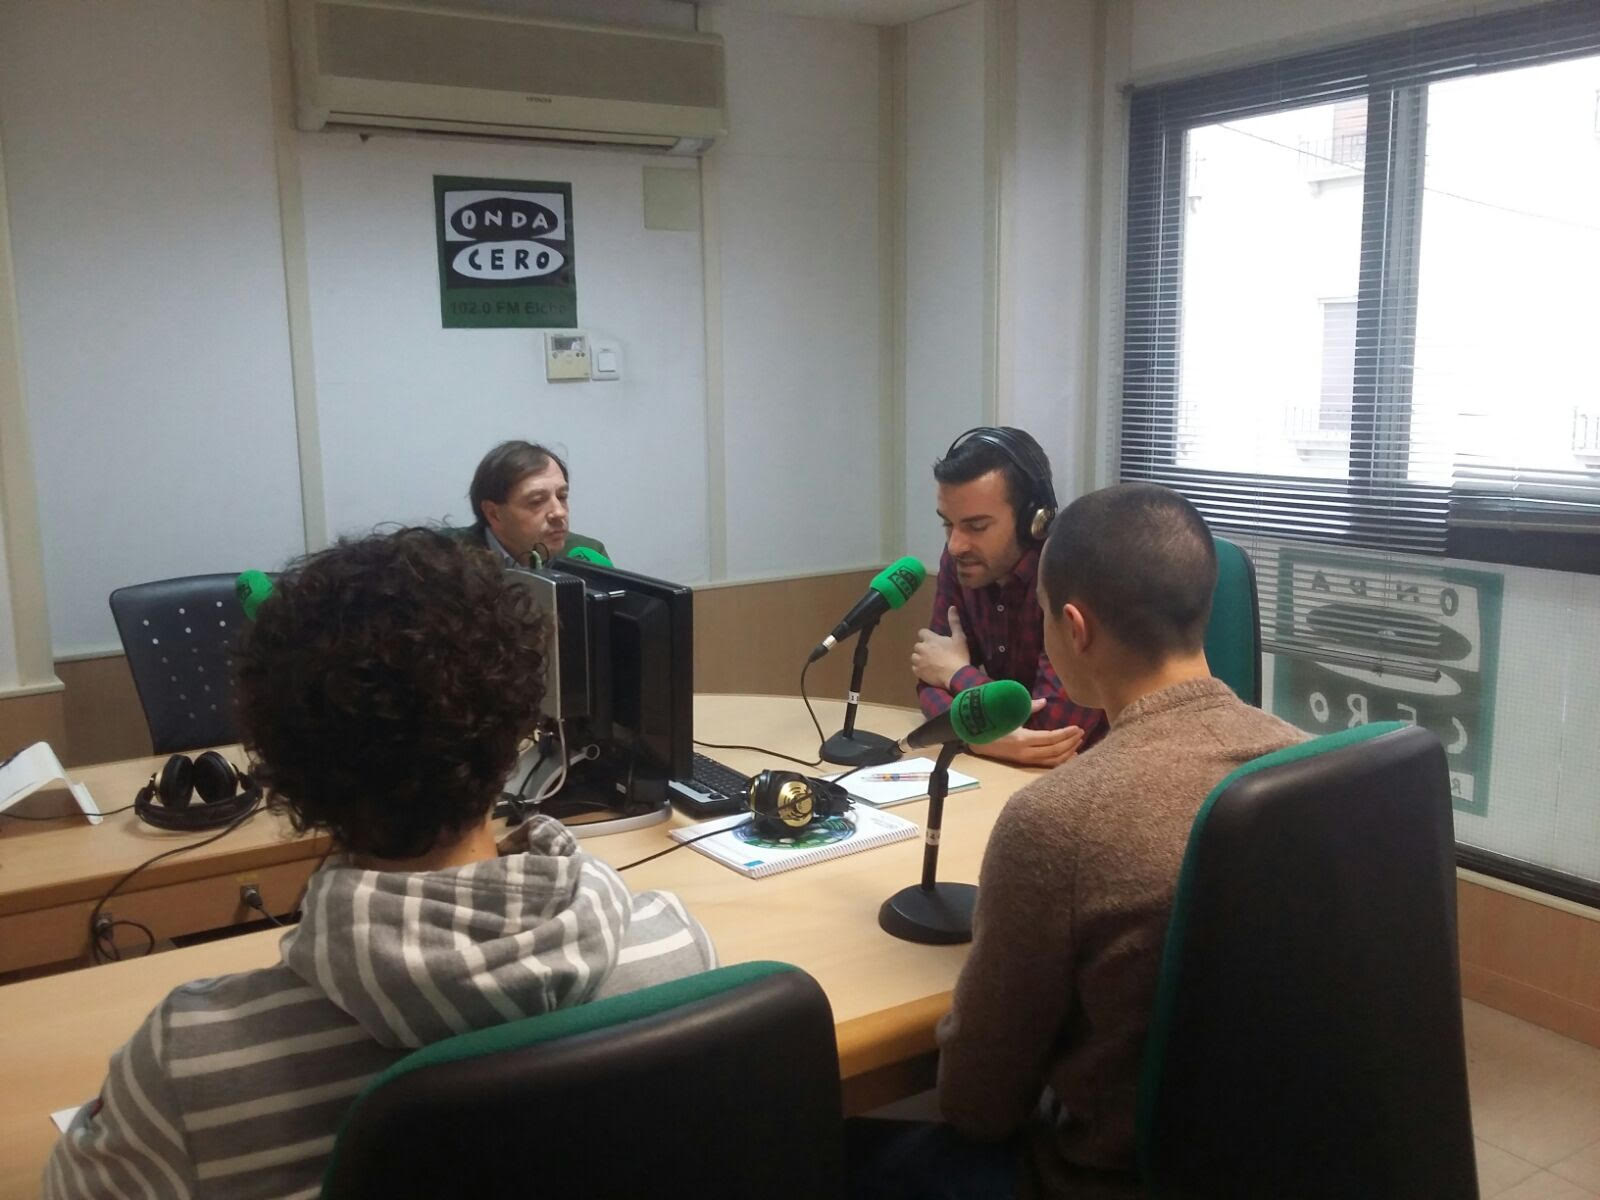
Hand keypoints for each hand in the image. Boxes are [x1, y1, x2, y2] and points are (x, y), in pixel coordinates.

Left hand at [911, 607, 971, 689]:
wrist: (956, 675)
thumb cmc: (959, 656)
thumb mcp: (959, 637)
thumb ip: (954, 622)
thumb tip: (952, 607)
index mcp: (930, 639)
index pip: (922, 632)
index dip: (927, 636)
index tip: (934, 641)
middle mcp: (921, 648)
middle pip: (918, 645)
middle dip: (924, 648)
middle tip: (934, 653)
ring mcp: (918, 661)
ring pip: (914, 657)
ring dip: (920, 658)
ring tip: (930, 662)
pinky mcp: (918, 672)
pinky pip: (915, 668)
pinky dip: (920, 669)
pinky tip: (928, 670)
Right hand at [968, 699, 1084, 767]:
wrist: (976, 741)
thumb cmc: (993, 724)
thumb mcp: (1009, 714)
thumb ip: (1028, 707)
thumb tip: (1044, 702)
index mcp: (1022, 739)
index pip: (1051, 738)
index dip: (1066, 734)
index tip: (1077, 727)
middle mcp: (1026, 753)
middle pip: (1055, 751)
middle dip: (1071, 742)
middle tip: (1081, 733)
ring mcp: (1025, 760)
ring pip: (1053, 760)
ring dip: (1068, 752)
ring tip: (1078, 742)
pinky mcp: (1025, 763)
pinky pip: (1047, 765)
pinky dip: (1061, 761)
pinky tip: (1070, 755)